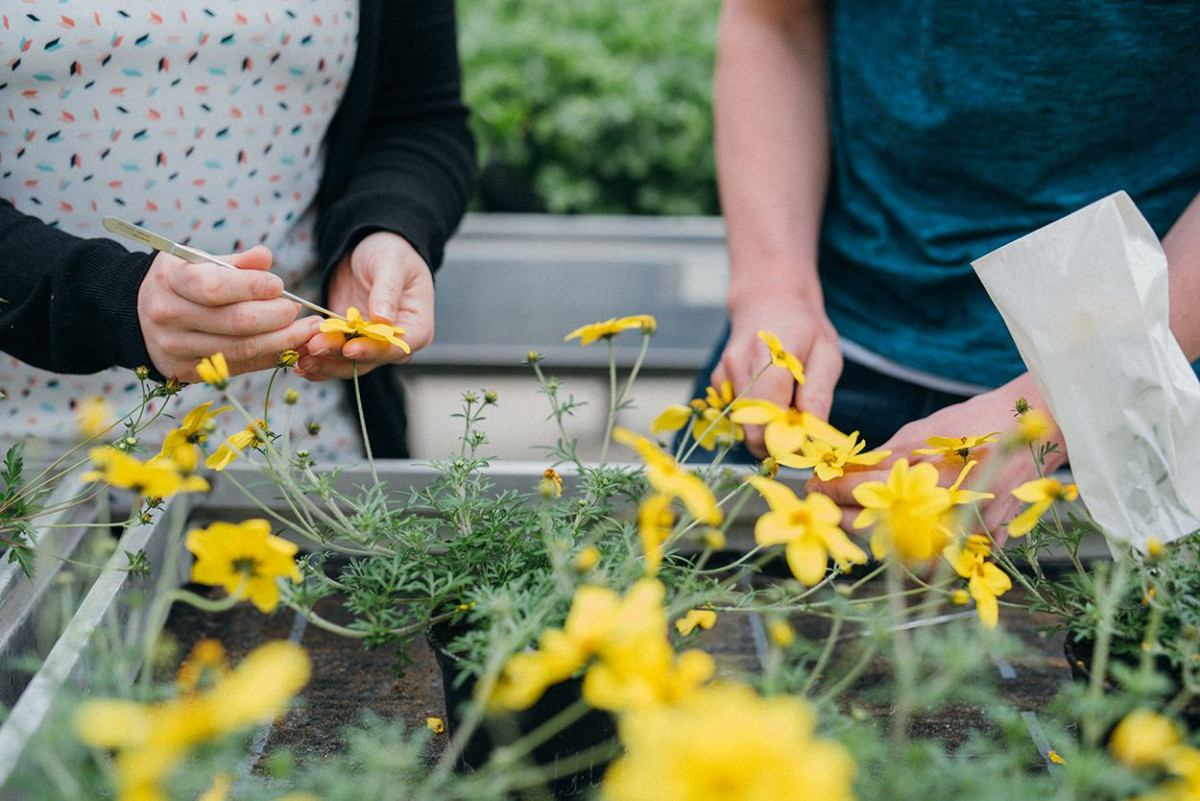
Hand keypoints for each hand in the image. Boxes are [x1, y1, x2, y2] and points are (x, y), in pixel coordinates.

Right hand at [138, 247, 319, 381]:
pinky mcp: (187, 372)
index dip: (254, 287)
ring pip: (242, 349)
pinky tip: (288, 346)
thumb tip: (266, 258)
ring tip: (305, 330)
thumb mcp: (198, 261)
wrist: (138, 316)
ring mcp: (176, 349)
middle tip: (297, 309)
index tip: (278, 284)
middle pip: (237, 322)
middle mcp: (169, 316)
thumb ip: (235, 262)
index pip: (216, 287)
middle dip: (277, 316)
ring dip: (283, 341)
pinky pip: (239, 366)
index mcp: (170, 281)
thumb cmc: (180, 283)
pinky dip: (269, 357)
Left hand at [296, 232, 433, 380]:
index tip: (349, 347)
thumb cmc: (390, 251)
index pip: (397, 346)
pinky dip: (317, 360)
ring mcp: (371, 343)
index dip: (373, 350)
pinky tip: (298, 360)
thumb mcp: (391, 263)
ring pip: (349, 363)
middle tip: (313, 349)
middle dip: (339, 357)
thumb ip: (387, 290)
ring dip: (324, 363)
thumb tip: (383, 319)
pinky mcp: (349, 339)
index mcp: (416, 326)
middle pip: (370, 360)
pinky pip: (334, 355)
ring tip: (299, 359)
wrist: (368, 248)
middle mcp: (395, 342)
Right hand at [713, 292, 841, 457]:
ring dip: (764, 428)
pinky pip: (734, 413)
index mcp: (771, 356)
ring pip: (742, 425)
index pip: (770, 414)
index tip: (806, 445)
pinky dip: (752, 417)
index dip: (787, 440)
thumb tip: (811, 437)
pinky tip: (768, 398)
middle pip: (751, 427)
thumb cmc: (804, 329)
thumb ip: (817, 395)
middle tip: (799, 433)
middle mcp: (739, 364)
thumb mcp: (826, 355)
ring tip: (786, 407)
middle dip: (776, 441)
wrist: (768, 299)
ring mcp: (723, 372)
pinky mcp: (716, 380)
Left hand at [808, 381, 1067, 539]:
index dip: (831, 492)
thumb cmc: (975, 425)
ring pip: (911, 558)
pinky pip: (944, 562)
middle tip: (824, 510)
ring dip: (879, 544)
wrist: (1035, 429)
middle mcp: (947, 511)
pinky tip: (900, 540)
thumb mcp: (921, 432)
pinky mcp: (986, 541)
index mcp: (928, 478)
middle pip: (881, 532)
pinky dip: (919, 556)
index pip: (865, 493)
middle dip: (846, 521)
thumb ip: (883, 457)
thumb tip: (843, 471)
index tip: (812, 487)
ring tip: (858, 526)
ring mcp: (969, 531)